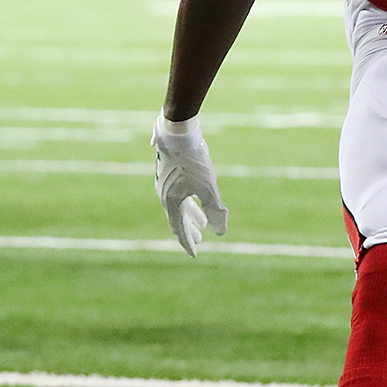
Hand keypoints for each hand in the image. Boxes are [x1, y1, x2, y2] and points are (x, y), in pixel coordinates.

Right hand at [153, 112, 227, 256]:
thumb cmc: (193, 159)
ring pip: (180, 205)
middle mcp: (165, 194)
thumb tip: (221, 232)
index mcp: (172, 201)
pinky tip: (196, 197)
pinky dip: (189, 201)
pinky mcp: (170, 172)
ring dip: (192, 215)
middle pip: (179, 218)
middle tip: (201, 239)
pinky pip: (179, 194)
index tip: (194, 254)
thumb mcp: (208, 186)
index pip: (179, 229)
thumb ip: (215, 210)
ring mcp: (166, 183)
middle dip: (191, 230)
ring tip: (203, 223)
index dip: (187, 243)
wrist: (178, 132)